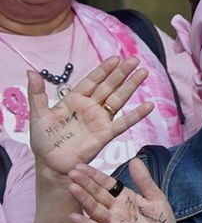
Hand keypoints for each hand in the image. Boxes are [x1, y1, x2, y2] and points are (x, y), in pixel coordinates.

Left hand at [28, 58, 153, 177]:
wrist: (50, 164)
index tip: (116, 58)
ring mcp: (100, 120)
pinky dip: (136, 115)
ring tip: (144, 73)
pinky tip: (149, 106)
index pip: (92, 81)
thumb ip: (36, 94)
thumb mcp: (37, 115)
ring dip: (131, 86)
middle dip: (122, 73)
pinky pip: (123, 123)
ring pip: (119, 99)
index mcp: (74, 100)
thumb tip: (31, 72)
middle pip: (109, 86)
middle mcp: (90, 107)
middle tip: (135, 60)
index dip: (104, 70)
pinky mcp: (106, 134)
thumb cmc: (43, 140)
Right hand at [65, 159, 174, 222]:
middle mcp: (115, 209)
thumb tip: (135, 160)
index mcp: (125, 197)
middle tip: (71, 172)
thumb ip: (144, 180)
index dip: (94, 175)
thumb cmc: (160, 221)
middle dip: (85, 183)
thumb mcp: (156, 197)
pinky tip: (74, 216)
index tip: (80, 165)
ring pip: (95, 209)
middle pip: (98, 194)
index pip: (107, 184)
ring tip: (72, 188)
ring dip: (84, 199)